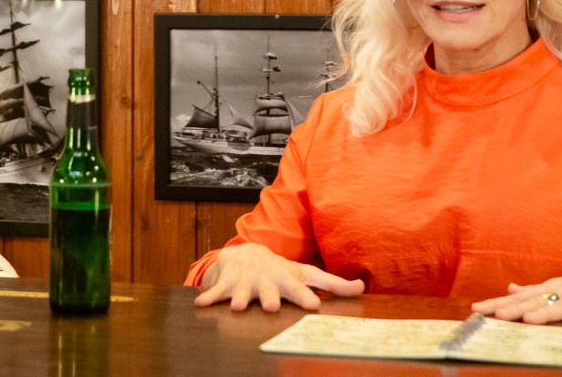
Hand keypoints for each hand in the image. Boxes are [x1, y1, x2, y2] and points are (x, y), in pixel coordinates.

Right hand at [194, 242, 363, 311]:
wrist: (246, 253)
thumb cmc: (280, 270)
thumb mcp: (305, 274)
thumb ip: (332, 284)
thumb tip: (361, 288)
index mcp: (287, 279)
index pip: (299, 288)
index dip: (306, 296)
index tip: (313, 305)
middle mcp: (267, 280)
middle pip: (270, 290)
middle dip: (270, 297)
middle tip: (273, 306)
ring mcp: (246, 281)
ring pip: (243, 292)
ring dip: (241, 298)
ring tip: (239, 307)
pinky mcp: (227, 283)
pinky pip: (216, 292)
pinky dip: (209, 297)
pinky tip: (200, 305)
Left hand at [470, 261, 561, 327]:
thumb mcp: (559, 287)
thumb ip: (534, 291)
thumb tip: (509, 289)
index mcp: (551, 289)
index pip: (518, 299)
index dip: (497, 303)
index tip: (475, 309)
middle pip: (535, 302)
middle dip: (514, 309)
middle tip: (494, 316)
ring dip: (547, 313)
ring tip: (530, 321)